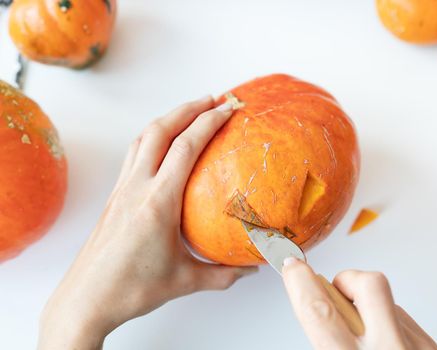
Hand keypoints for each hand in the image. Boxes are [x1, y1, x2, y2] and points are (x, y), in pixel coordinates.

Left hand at [38, 96, 257, 349]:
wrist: (85, 300)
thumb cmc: (130, 290)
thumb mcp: (185, 281)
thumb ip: (223, 274)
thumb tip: (250, 268)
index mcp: (158, 202)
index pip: (186, 148)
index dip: (209, 121)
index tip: (228, 108)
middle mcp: (137, 188)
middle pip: (161, 130)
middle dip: (189, 108)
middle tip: (214, 99)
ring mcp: (122, 189)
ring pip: (143, 138)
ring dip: (168, 118)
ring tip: (189, 112)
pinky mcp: (114, 196)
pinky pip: (134, 154)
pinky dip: (152, 137)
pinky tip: (162, 144)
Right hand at [282, 258, 436, 349]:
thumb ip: (328, 342)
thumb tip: (320, 313)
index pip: (319, 311)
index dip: (300, 282)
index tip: (292, 266)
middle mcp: (390, 349)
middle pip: (366, 285)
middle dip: (344, 279)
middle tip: (332, 288)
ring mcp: (418, 347)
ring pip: (387, 300)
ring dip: (368, 306)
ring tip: (365, 334)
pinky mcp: (434, 347)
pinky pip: (404, 318)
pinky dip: (389, 322)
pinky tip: (386, 343)